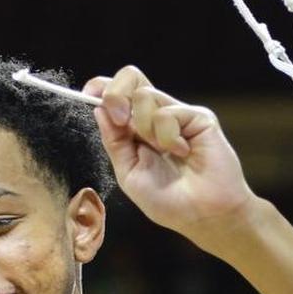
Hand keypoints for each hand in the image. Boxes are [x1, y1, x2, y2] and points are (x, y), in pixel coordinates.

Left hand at [83, 66, 258, 253]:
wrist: (204, 216)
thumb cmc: (170, 202)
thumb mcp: (129, 174)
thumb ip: (115, 142)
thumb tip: (99, 110)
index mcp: (138, 129)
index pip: (117, 93)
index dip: (100, 87)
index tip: (88, 96)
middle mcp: (157, 116)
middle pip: (130, 76)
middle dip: (115, 94)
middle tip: (120, 121)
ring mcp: (178, 114)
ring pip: (144, 94)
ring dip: (144, 128)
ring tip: (163, 152)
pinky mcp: (198, 116)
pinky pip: (167, 113)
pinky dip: (168, 138)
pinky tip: (184, 153)